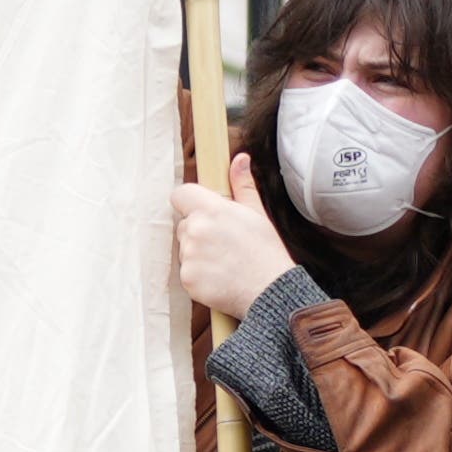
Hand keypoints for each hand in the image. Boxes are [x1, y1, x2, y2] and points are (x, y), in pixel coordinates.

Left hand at [171, 157, 297, 321]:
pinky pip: (186, 271)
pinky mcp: (186, 278)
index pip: (180, 194)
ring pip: (185, 248)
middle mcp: (195, 230)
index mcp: (211, 210)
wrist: (271, 291)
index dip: (190, 201)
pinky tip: (220, 276)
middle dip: (199, 230)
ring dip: (198, 253)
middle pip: (184, 224)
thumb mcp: (257, 214)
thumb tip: (240, 159)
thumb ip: (243, 185)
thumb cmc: (266, 252)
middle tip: (225, 243)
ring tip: (226, 261)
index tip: (201, 209)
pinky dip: (199, 274)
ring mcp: (189, 255)